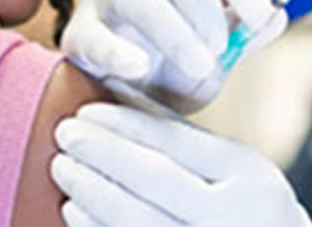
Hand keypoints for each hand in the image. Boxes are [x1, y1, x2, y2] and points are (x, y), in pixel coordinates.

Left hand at [50, 103, 311, 226]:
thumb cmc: (249, 203)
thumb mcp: (235, 164)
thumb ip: (183, 137)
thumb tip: (120, 96)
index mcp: (244, 173)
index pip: (175, 141)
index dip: (125, 124)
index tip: (87, 110)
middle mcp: (228, 214)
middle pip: (153, 178)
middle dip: (101, 152)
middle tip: (65, 133)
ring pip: (136, 219)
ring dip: (91, 191)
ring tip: (63, 167)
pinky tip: (76, 209)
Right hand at [60, 0, 286, 112]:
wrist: (128, 102)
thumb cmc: (179, 64)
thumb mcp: (220, 52)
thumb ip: (246, 34)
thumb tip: (275, 16)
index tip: (259, 14)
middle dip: (203, 2)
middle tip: (221, 46)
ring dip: (172, 31)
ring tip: (197, 66)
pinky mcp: (79, 33)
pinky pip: (94, 34)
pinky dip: (117, 51)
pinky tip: (140, 69)